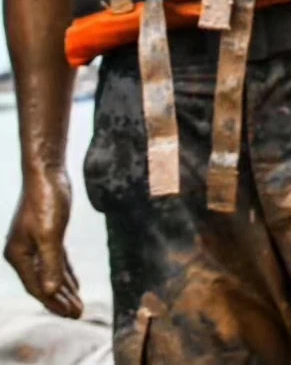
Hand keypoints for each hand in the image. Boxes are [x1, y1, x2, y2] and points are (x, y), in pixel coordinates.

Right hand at [4, 168, 82, 317]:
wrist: (47, 171)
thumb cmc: (46, 199)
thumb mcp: (51, 233)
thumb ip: (51, 263)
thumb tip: (51, 291)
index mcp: (19, 255)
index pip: (38, 286)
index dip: (55, 301)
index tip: (73, 313)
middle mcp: (23, 252)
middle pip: (43, 282)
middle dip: (60, 299)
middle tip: (78, 313)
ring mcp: (33, 242)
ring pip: (50, 271)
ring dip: (64, 288)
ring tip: (77, 304)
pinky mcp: (46, 233)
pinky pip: (55, 259)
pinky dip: (64, 272)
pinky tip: (73, 282)